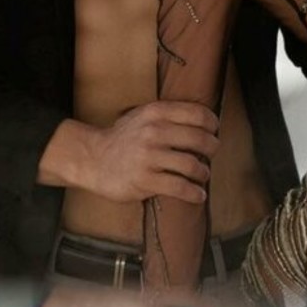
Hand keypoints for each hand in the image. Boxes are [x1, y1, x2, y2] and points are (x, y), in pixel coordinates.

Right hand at [78, 101, 219, 204]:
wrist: (93, 159)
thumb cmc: (123, 139)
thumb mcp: (141, 116)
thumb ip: (168, 116)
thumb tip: (206, 122)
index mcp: (154, 113)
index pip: (198, 114)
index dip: (212, 124)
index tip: (213, 132)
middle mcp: (153, 131)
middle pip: (200, 139)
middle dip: (212, 149)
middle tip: (210, 155)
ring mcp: (149, 156)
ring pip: (193, 165)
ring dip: (204, 173)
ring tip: (201, 175)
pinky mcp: (145, 180)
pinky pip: (181, 188)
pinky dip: (195, 193)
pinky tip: (198, 194)